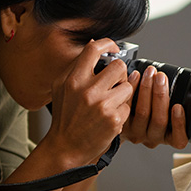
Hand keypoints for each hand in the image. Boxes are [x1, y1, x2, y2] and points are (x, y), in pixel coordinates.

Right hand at [42, 39, 134, 165]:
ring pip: (128, 87)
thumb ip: (76, 66)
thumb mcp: (62, 87)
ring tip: (110, 102)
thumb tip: (93, 43)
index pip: (93, 50)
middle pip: (119, 66)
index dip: (107, 44)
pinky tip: (109, 117)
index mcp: (73, 80)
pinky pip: (128, 107)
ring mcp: (102, 106)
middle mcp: (88, 91)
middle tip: (114, 82)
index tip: (113, 49)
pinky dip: (122, 111)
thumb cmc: (65, 117)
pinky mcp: (114, 120)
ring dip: (123, 94)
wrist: (65, 147)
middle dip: (120, 74)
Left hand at [121, 65, 188, 148]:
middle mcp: (152, 137)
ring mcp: (136, 132)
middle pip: (159, 120)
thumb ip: (173, 104)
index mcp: (168, 137)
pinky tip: (136, 76)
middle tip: (161, 77)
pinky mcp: (122, 124)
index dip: (179, 123)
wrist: (124, 122)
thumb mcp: (168, 114)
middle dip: (161, 95)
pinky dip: (132, 87)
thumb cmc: (152, 114)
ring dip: (147, 89)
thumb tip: (175, 84)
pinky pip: (127, 105)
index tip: (178, 106)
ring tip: (149, 73)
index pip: (178, 138)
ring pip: (143, 112)